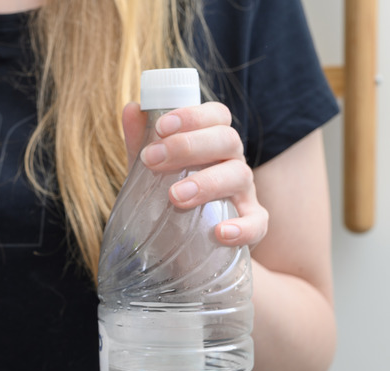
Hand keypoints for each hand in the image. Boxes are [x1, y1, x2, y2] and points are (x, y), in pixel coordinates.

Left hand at [122, 102, 267, 247]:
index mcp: (212, 141)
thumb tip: (131, 109)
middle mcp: (232, 161)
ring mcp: (244, 193)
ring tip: (175, 196)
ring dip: (207, 183)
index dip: (192, 116)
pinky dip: (243, 228)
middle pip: (226, 140)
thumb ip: (140, 141)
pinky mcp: (252, 224)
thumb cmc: (167, 195)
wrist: (177, 241)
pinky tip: (220, 233)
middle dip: (188, 146)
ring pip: (239, 176)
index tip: (161, 127)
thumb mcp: (149, 169)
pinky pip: (257, 223)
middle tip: (152, 160)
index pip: (216, 115)